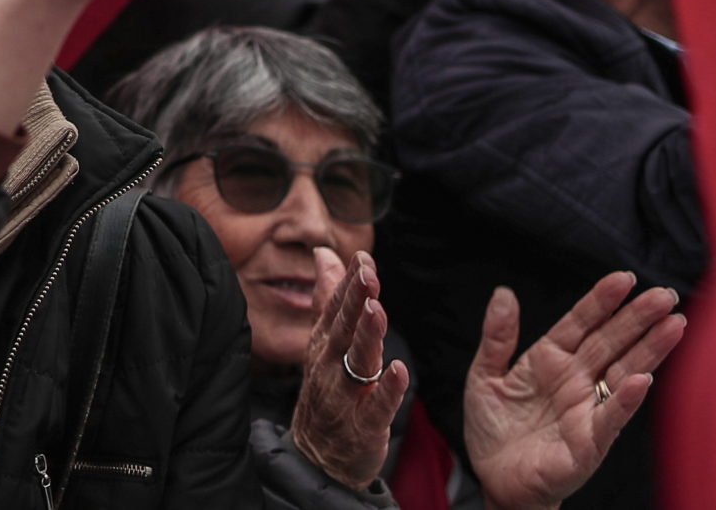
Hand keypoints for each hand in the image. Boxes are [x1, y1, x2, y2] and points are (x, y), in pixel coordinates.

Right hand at [286, 250, 407, 487]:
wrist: (316, 459)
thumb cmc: (325, 393)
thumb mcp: (322, 344)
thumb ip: (326, 298)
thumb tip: (326, 254)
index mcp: (324, 344)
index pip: (336, 308)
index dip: (349, 283)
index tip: (363, 258)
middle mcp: (330, 367)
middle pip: (344, 329)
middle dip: (355, 300)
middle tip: (368, 274)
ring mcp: (344, 397)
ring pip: (357, 363)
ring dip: (368, 336)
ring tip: (377, 311)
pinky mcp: (362, 428)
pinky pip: (375, 408)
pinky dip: (387, 391)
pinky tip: (399, 372)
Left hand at [462, 274, 685, 509]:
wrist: (494, 480)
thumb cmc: (494, 430)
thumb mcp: (484, 376)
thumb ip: (497, 338)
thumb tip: (504, 294)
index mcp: (551, 360)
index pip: (581, 323)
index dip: (601, 301)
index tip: (624, 278)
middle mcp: (576, 381)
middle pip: (611, 342)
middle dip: (639, 318)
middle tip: (665, 295)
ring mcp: (586, 410)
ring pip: (623, 373)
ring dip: (650, 350)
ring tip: (673, 326)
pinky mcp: (588, 444)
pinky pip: (610, 419)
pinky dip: (625, 401)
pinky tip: (641, 380)